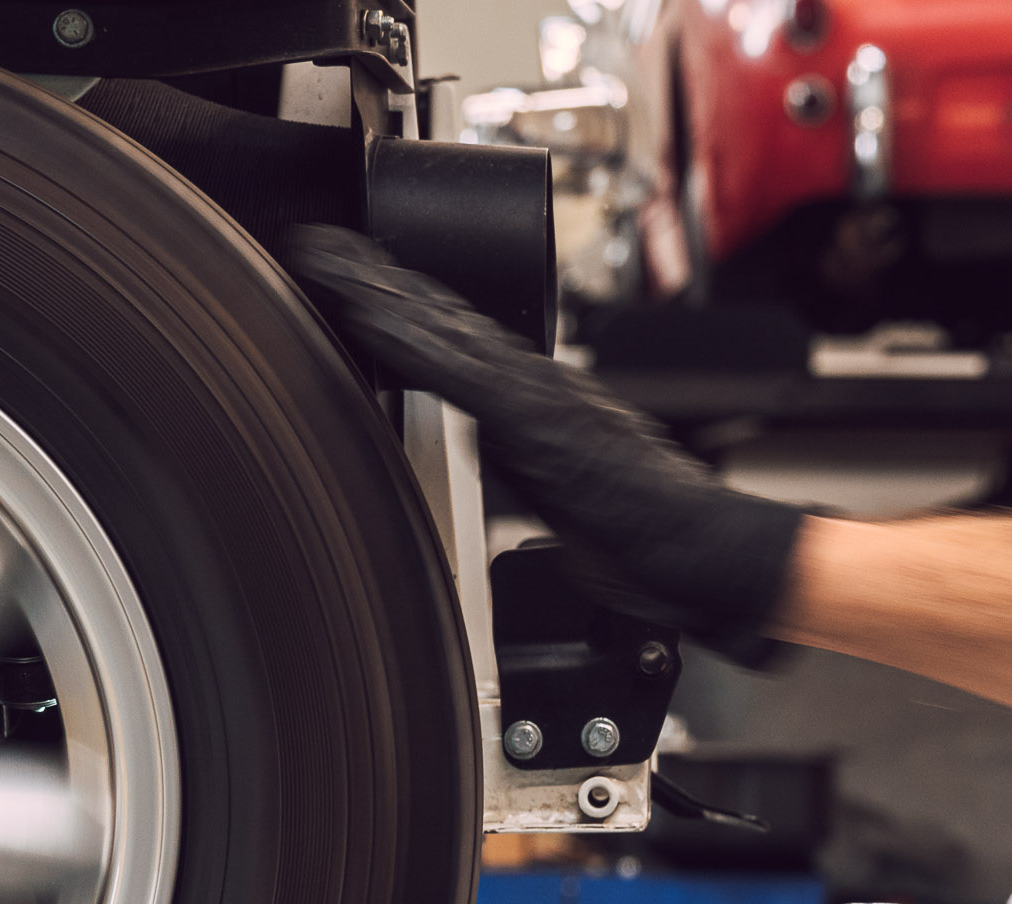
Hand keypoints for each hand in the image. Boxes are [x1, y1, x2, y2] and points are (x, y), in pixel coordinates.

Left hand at [281, 224, 805, 656]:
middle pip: (440, 318)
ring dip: (380, 295)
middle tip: (319, 247)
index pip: (455, 339)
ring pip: (442, 331)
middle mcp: (531, 383)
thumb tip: (487, 438)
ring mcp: (532, 396)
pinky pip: (460, 370)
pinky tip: (370, 316)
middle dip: (376, 281)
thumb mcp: (563, 488)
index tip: (352, 281)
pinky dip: (412, 339)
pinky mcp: (534, 418)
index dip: (401, 306)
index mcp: (535, 398)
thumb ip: (521, 455)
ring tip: (327, 262)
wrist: (693, 548)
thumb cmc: (641, 529)